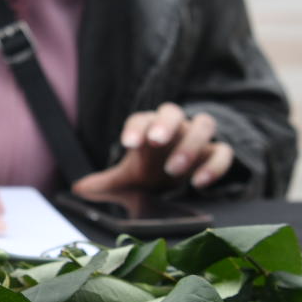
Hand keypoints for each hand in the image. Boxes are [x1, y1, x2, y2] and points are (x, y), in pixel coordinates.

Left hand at [71, 103, 232, 195]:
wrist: (173, 185)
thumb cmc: (148, 175)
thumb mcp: (126, 182)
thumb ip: (105, 184)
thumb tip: (78, 189)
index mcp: (148, 128)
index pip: (141, 119)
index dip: (135, 128)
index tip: (128, 144)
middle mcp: (174, 128)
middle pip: (172, 111)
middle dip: (164, 124)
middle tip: (155, 141)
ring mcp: (197, 139)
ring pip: (204, 124)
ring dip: (190, 144)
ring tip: (174, 170)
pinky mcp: (216, 154)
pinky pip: (224, 152)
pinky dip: (215, 166)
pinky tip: (199, 184)